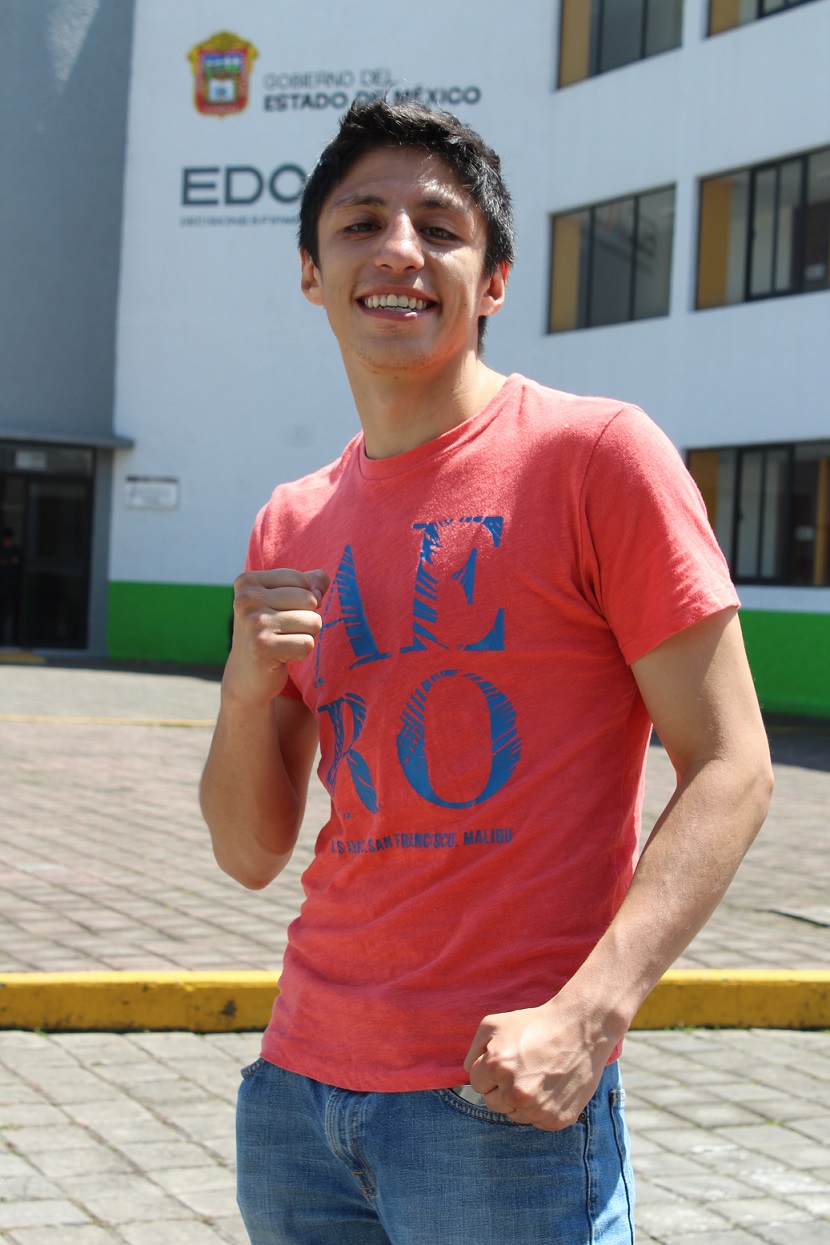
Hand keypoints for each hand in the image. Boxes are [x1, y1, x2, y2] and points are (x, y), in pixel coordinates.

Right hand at [225, 568, 329, 705]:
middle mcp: (247, 599)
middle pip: (310, 600)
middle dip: (307, 619)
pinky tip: (281, 656)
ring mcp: (253, 623)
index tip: (281, 613)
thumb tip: (323, 578)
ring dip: (306, 636)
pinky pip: (307, 644)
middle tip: (284, 631)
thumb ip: (308, 583)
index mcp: (248, 581)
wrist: (246, 675)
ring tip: (283, 642)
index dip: (305, 599)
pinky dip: (301, 653)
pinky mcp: (263, 648)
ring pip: (313, 621)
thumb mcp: (282, 601)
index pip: (303, 580)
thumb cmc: (269, 631)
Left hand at [462, 998, 614, 1130]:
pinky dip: (541, 1108)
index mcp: (497, 1067)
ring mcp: (538, 1109)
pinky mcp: (557, 1120)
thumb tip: (471, 1073)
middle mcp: (516, 1092)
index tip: (506, 1059)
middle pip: (493, 1103)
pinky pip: (537, 1121)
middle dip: (501, 1087)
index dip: (489, 1070)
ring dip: (520, 1100)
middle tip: (522, 1067)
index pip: (476, 1084)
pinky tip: (550, 1086)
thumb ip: (474, 1051)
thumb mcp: (494, 1024)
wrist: (581, 1029)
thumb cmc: (535, 1023)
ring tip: (537, 1075)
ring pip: (514, 1114)